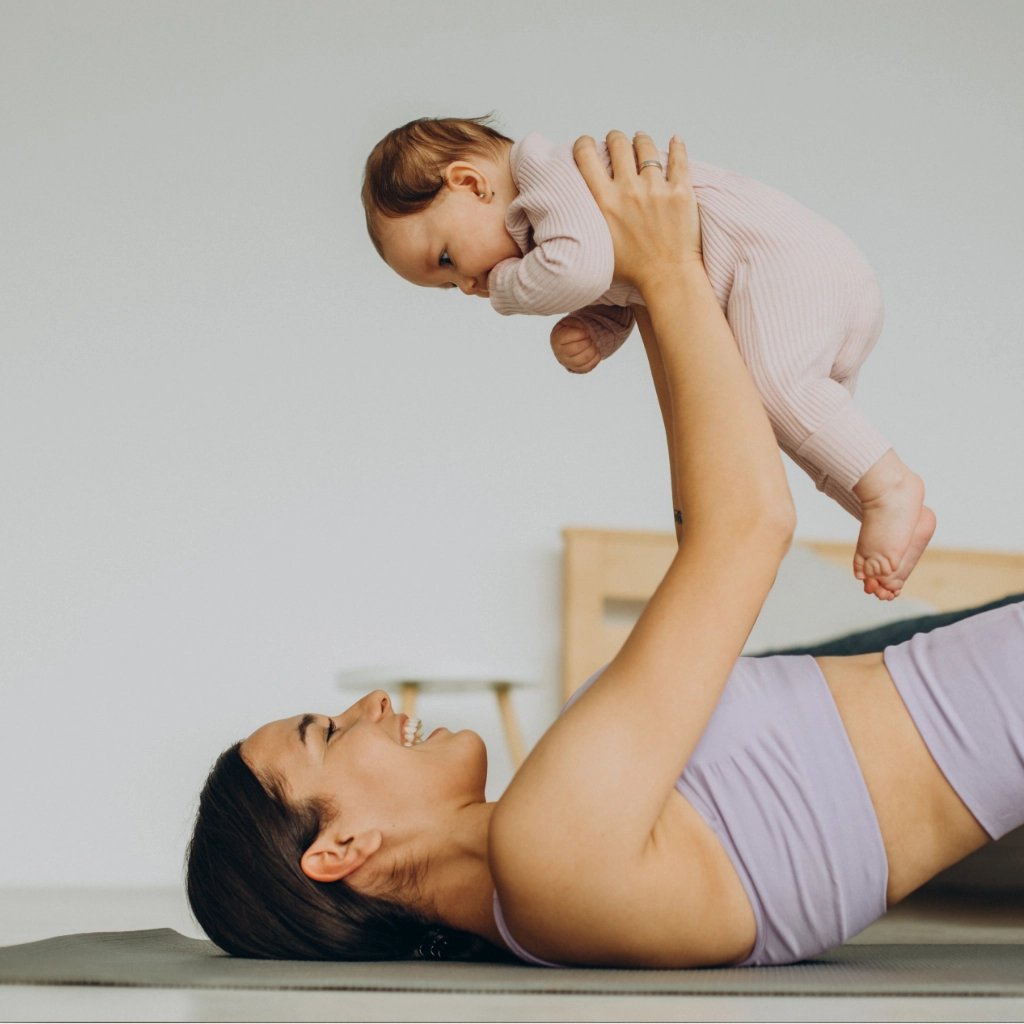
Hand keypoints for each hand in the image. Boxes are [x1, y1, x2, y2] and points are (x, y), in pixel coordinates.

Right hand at [550, 317, 600, 373]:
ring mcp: (568, 363)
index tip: (585, 332)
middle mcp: (560, 353)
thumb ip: (575, 323)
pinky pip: (588, 367)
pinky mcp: (577, 370)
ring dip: (592, 350)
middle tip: (590, 339)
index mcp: (557, 339)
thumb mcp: (568, 322)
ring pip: (582, 359)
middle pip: (576, 348)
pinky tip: (595, 351)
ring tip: (593, 345)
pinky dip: (595, 358)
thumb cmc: (568, 331)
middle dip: (587, 341)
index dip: (580, 333)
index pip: (567, 337)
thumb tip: (584, 332)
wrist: (566, 345)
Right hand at [573, 131, 701, 297]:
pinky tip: (674, 140)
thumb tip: (579, 206)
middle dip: (614, 138)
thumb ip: (591, 219)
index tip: (587, 144)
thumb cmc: (632, 270)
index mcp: (604, 202)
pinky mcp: (681, 192)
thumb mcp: (598, 244)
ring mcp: (656, 189)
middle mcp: (628, 190)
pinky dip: (676, 146)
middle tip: (615, 141)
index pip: (586, 156)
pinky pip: (678, 158)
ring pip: (646, 147)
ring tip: (640, 139)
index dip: (584, 144)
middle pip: (617, 144)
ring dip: (641, 139)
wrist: (667, 278)